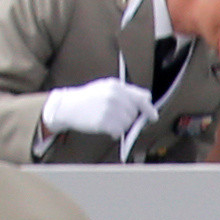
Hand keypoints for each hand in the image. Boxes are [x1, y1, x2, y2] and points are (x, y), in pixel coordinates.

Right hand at [40, 76, 157, 143]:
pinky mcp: (104, 122)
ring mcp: (109, 109)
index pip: (141, 98)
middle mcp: (115, 96)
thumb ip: (125, 92)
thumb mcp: (105, 87)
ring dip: (122, 126)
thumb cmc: (87, 98)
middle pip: (135, 113)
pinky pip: (119, 131)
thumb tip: (147, 99)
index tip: (153, 116)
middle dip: (129, 118)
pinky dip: (115, 133)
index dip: (149, 108)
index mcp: (116, 86)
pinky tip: (106, 129)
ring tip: (109, 122)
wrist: (67, 106)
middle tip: (117, 118)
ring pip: (128, 123)